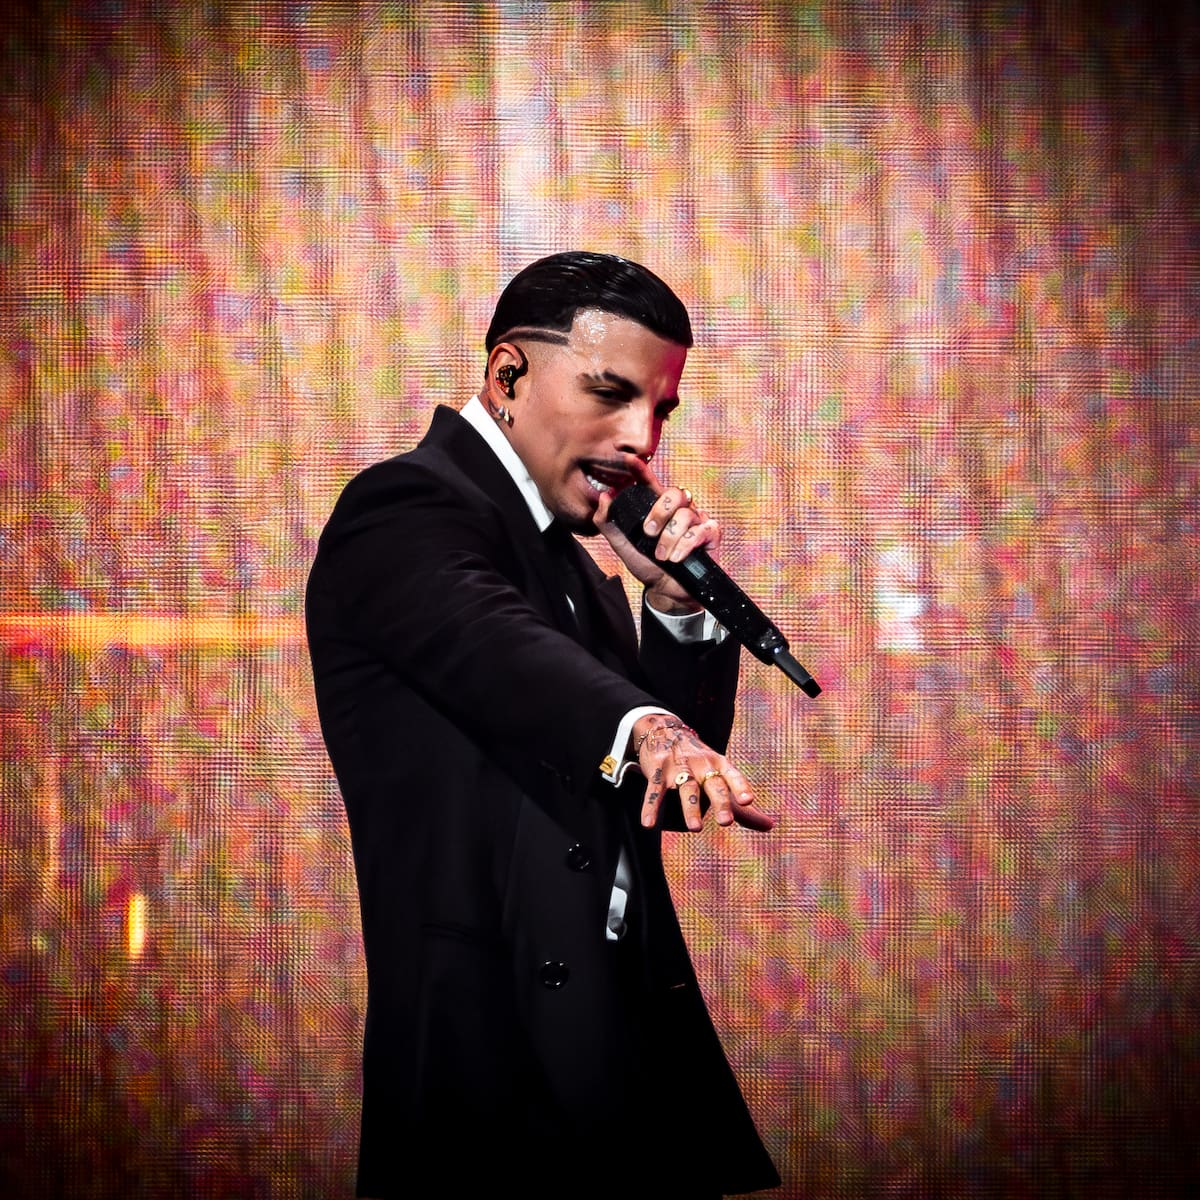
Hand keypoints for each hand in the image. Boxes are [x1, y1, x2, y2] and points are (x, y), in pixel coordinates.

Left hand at [595, 475, 720, 615]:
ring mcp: (697, 520)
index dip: (641, 469)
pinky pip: (702, 531)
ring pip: (686, 515)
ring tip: (662, 556)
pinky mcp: (711, 534)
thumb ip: (609, 523)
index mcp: (657, 508)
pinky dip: (686, 545)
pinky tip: (677, 558)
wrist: (666, 591)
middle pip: (674, 494)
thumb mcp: (623, 546)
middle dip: (659, 513)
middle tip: (648, 533)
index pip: (650, 483)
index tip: (628, 459)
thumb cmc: (647, 565)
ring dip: (670, 538)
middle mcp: (679, 510)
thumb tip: (604, 497)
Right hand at [631, 714, 774, 832]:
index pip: (733, 776)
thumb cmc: (699, 763)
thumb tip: (771, 826)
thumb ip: (743, 807)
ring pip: (686, 789)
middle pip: (713, 784)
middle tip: (726, 822)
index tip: (749, 801)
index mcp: (719, 765)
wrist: (664, 730)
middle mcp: (701, 765)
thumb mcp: (722, 778)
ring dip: (690, 808)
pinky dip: (650, 808)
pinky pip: (654, 792)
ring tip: (695, 829)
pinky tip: (648, 824)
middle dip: (720, 802)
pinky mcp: (658, 771)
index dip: (741, 787)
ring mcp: (679, 767)